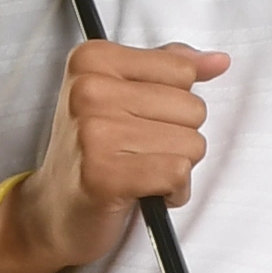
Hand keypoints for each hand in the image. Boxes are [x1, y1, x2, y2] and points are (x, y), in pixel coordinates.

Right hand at [7, 39, 229, 272]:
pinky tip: (147, 193)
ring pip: (191, 143)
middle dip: (178, 139)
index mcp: (93, 59)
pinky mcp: (104, 174)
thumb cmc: (93, 154)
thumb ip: (169, 71)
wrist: (53, 212)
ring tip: (141, 174)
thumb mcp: (122, 96)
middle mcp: (89, 89)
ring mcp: (93, 132)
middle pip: (192, 108)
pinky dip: (174, 191)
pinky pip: (178, 173)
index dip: (175, 105)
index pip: (182, 71)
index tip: (142, 122)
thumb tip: (218, 61)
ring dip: (176, 168)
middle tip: (139, 154)